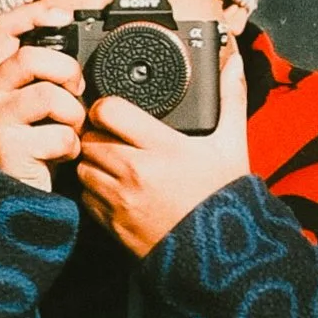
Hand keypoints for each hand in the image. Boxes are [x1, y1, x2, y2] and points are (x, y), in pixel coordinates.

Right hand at [0, 8, 85, 195]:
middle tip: (78, 90)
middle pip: (29, 58)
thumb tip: (76, 51)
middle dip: (65, 70)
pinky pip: (57, 134)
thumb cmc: (31, 154)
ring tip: (71, 131)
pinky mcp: (6, 147)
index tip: (64, 17)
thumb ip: (43, 78)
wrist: (14, 202)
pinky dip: (70, 146)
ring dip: (73, 114)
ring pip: (47, 95)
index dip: (35, 15)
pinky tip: (63, 157)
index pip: (4, 28)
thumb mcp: (34, 109)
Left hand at [75, 33, 247, 259]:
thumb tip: (234, 60)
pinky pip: (85, 198)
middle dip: (96, 133)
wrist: (220, 257)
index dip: (106, 106)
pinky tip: (112, 188)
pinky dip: (93, 190)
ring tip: (111, 161)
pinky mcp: (113, 225)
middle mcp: (136, 172)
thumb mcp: (232, 146)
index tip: (113, 110)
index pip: (109, 111)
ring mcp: (121, 201)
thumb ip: (230, 99)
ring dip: (91, 161)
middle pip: (90, 137)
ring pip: (83, 166)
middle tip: (110, 136)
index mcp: (162, 147)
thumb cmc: (224, 200)